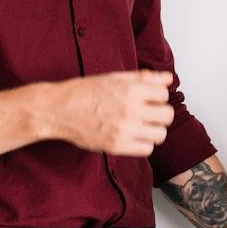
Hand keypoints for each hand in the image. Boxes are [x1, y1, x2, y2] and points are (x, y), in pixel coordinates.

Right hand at [45, 71, 173, 155]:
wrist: (58, 110)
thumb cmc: (85, 91)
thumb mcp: (114, 78)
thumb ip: (144, 78)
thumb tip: (168, 78)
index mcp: (130, 90)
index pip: (164, 94)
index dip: (158, 95)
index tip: (149, 97)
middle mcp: (130, 110)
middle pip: (167, 115)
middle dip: (160, 112)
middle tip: (148, 112)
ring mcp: (124, 130)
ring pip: (160, 134)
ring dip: (154, 129)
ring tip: (141, 125)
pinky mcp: (116, 146)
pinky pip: (146, 149)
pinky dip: (143, 143)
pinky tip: (133, 135)